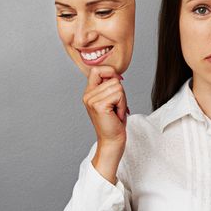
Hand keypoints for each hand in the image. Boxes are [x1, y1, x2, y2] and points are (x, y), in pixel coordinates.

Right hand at [81, 66, 128, 182]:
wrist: (111, 141)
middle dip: (121, 92)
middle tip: (116, 107)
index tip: (117, 84)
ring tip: (116, 111)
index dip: (110, 72)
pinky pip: (119, 94)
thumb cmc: (114, 122)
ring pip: (117, 86)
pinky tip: (117, 115)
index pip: (97, 69)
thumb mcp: (111, 100)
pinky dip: (122, 105)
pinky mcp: (99, 105)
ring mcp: (91, 99)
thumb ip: (110, 86)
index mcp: (89, 92)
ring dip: (122, 100)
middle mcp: (87, 95)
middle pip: (113, 78)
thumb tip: (117, 75)